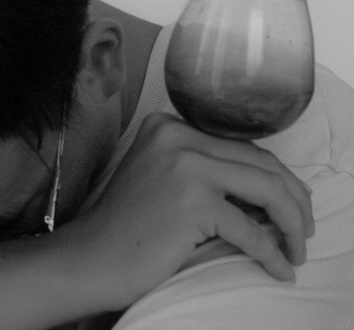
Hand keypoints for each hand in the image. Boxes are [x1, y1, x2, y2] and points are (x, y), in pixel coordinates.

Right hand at [65, 113, 313, 311]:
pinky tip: (278, 268)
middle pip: (260, 161)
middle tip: (301, 230)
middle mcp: (176, 135)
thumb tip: (271, 191)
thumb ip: (207, 171)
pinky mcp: (191, 201)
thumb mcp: (165, 179)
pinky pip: (250, 229)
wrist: (92, 255)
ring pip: (267, 188)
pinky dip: (271, 253)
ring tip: (296, 249)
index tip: (289, 205)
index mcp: (169, 125)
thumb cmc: (129, 225)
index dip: (274, 177)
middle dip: (294, 199)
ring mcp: (184, 165)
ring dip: (292, 224)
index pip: (241, 145)